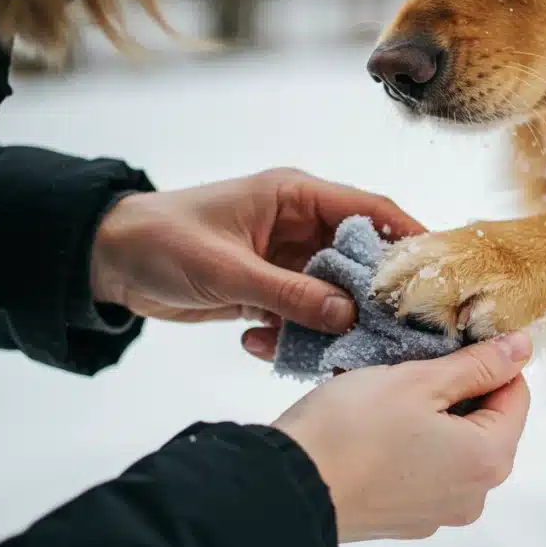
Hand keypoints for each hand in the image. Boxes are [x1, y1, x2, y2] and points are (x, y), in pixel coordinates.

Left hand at [89, 168, 424, 348]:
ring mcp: (284, 258)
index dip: (406, 234)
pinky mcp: (268, 288)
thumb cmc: (162, 242)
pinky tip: (268, 348)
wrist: (107, 261)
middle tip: (401, 327)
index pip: (368, 207)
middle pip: (358, 255)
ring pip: (332, 290)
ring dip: (332, 320)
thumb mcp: (227, 268)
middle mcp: (298, 224)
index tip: (438, 268)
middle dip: (375, 291)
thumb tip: (348, 315)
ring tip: (338, 350)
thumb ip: (288, 293)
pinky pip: (300, 312)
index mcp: (294, 195)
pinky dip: (295, 332)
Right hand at [271, 332, 533, 542]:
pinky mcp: (405, 518)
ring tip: (387, 395)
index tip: (453, 342)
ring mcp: (438, 512)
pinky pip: (423, 471)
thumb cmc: (351, 429)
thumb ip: (477, 364)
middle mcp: (473, 494)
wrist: (287, 488)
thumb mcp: (419, 380)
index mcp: (489, 458)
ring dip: (431, 416)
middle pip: (486, 423)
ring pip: (453, 446)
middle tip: (413, 366)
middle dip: (456, 389)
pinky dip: (409, 445)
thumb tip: (521, 349)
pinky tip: (374, 428)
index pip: (516, 394)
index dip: (489, 360)